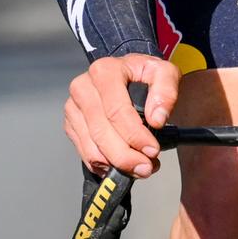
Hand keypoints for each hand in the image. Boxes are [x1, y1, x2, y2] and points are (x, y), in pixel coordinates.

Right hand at [63, 54, 180, 178]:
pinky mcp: (71, 124)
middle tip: (146, 166)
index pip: (116, 110)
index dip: (135, 134)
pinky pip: (86, 153)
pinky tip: (123, 164)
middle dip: (126, 156)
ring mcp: (74, 107)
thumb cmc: (143, 75)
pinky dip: (106, 165)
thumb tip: (157, 119)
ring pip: (92, 147)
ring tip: (139, 166)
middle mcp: (83, 87)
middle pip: (101, 132)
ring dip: (117, 164)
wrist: (125, 74)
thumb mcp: (163, 72)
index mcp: (104, 71)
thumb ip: (166, 91)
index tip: (152, 149)